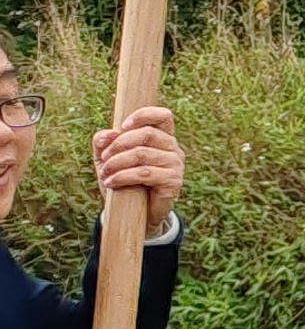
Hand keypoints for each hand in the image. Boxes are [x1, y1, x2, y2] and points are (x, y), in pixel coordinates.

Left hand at [93, 103, 179, 220]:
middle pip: (147, 134)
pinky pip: (145, 173)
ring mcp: (176, 165)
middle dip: (119, 144)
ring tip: (105, 173)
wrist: (135, 213)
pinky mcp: (173, 181)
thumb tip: (108, 134)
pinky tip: (111, 182)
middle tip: (103, 158)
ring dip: (117, 163)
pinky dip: (122, 176)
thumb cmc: (123, 180)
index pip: (163, 116)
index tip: (122, 125)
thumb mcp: (108, 159)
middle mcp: (174, 148)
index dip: (144, 115)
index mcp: (162, 137)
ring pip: (142, 154)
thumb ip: (103, 142)